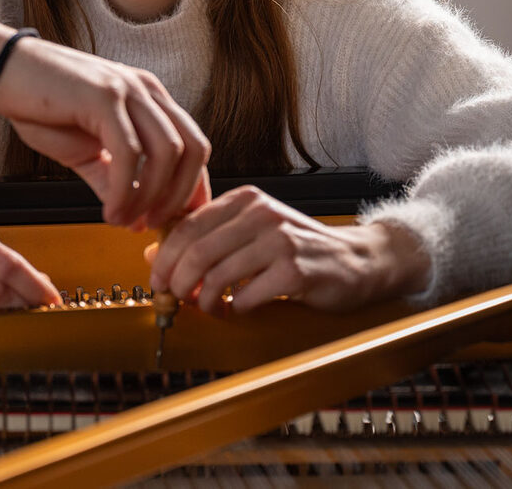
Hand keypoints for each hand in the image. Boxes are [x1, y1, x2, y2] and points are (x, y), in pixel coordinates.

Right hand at [0, 37, 210, 228]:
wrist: (2, 73)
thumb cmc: (41, 107)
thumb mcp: (85, 152)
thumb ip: (112, 181)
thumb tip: (134, 219)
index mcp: (150, 99)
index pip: (194, 145)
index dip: (192, 188)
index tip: (176, 222)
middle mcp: (147, 90)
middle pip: (194, 149)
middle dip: (180, 196)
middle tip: (154, 226)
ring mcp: (128, 89)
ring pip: (168, 152)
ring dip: (152, 197)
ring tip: (126, 221)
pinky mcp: (104, 96)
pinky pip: (129, 152)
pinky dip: (125, 190)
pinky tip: (109, 211)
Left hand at [147, 186, 430, 313]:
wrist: (357, 260)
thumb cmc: (299, 249)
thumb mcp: (250, 234)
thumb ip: (206, 239)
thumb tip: (154, 254)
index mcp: (245, 200)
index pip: (188, 225)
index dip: (165, 257)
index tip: (157, 280)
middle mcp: (261, 214)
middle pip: (198, 250)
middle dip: (178, 280)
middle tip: (175, 299)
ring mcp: (280, 240)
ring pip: (218, 274)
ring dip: (205, 299)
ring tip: (209, 307)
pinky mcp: (295, 270)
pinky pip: (248, 295)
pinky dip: (235, 309)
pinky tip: (237, 311)